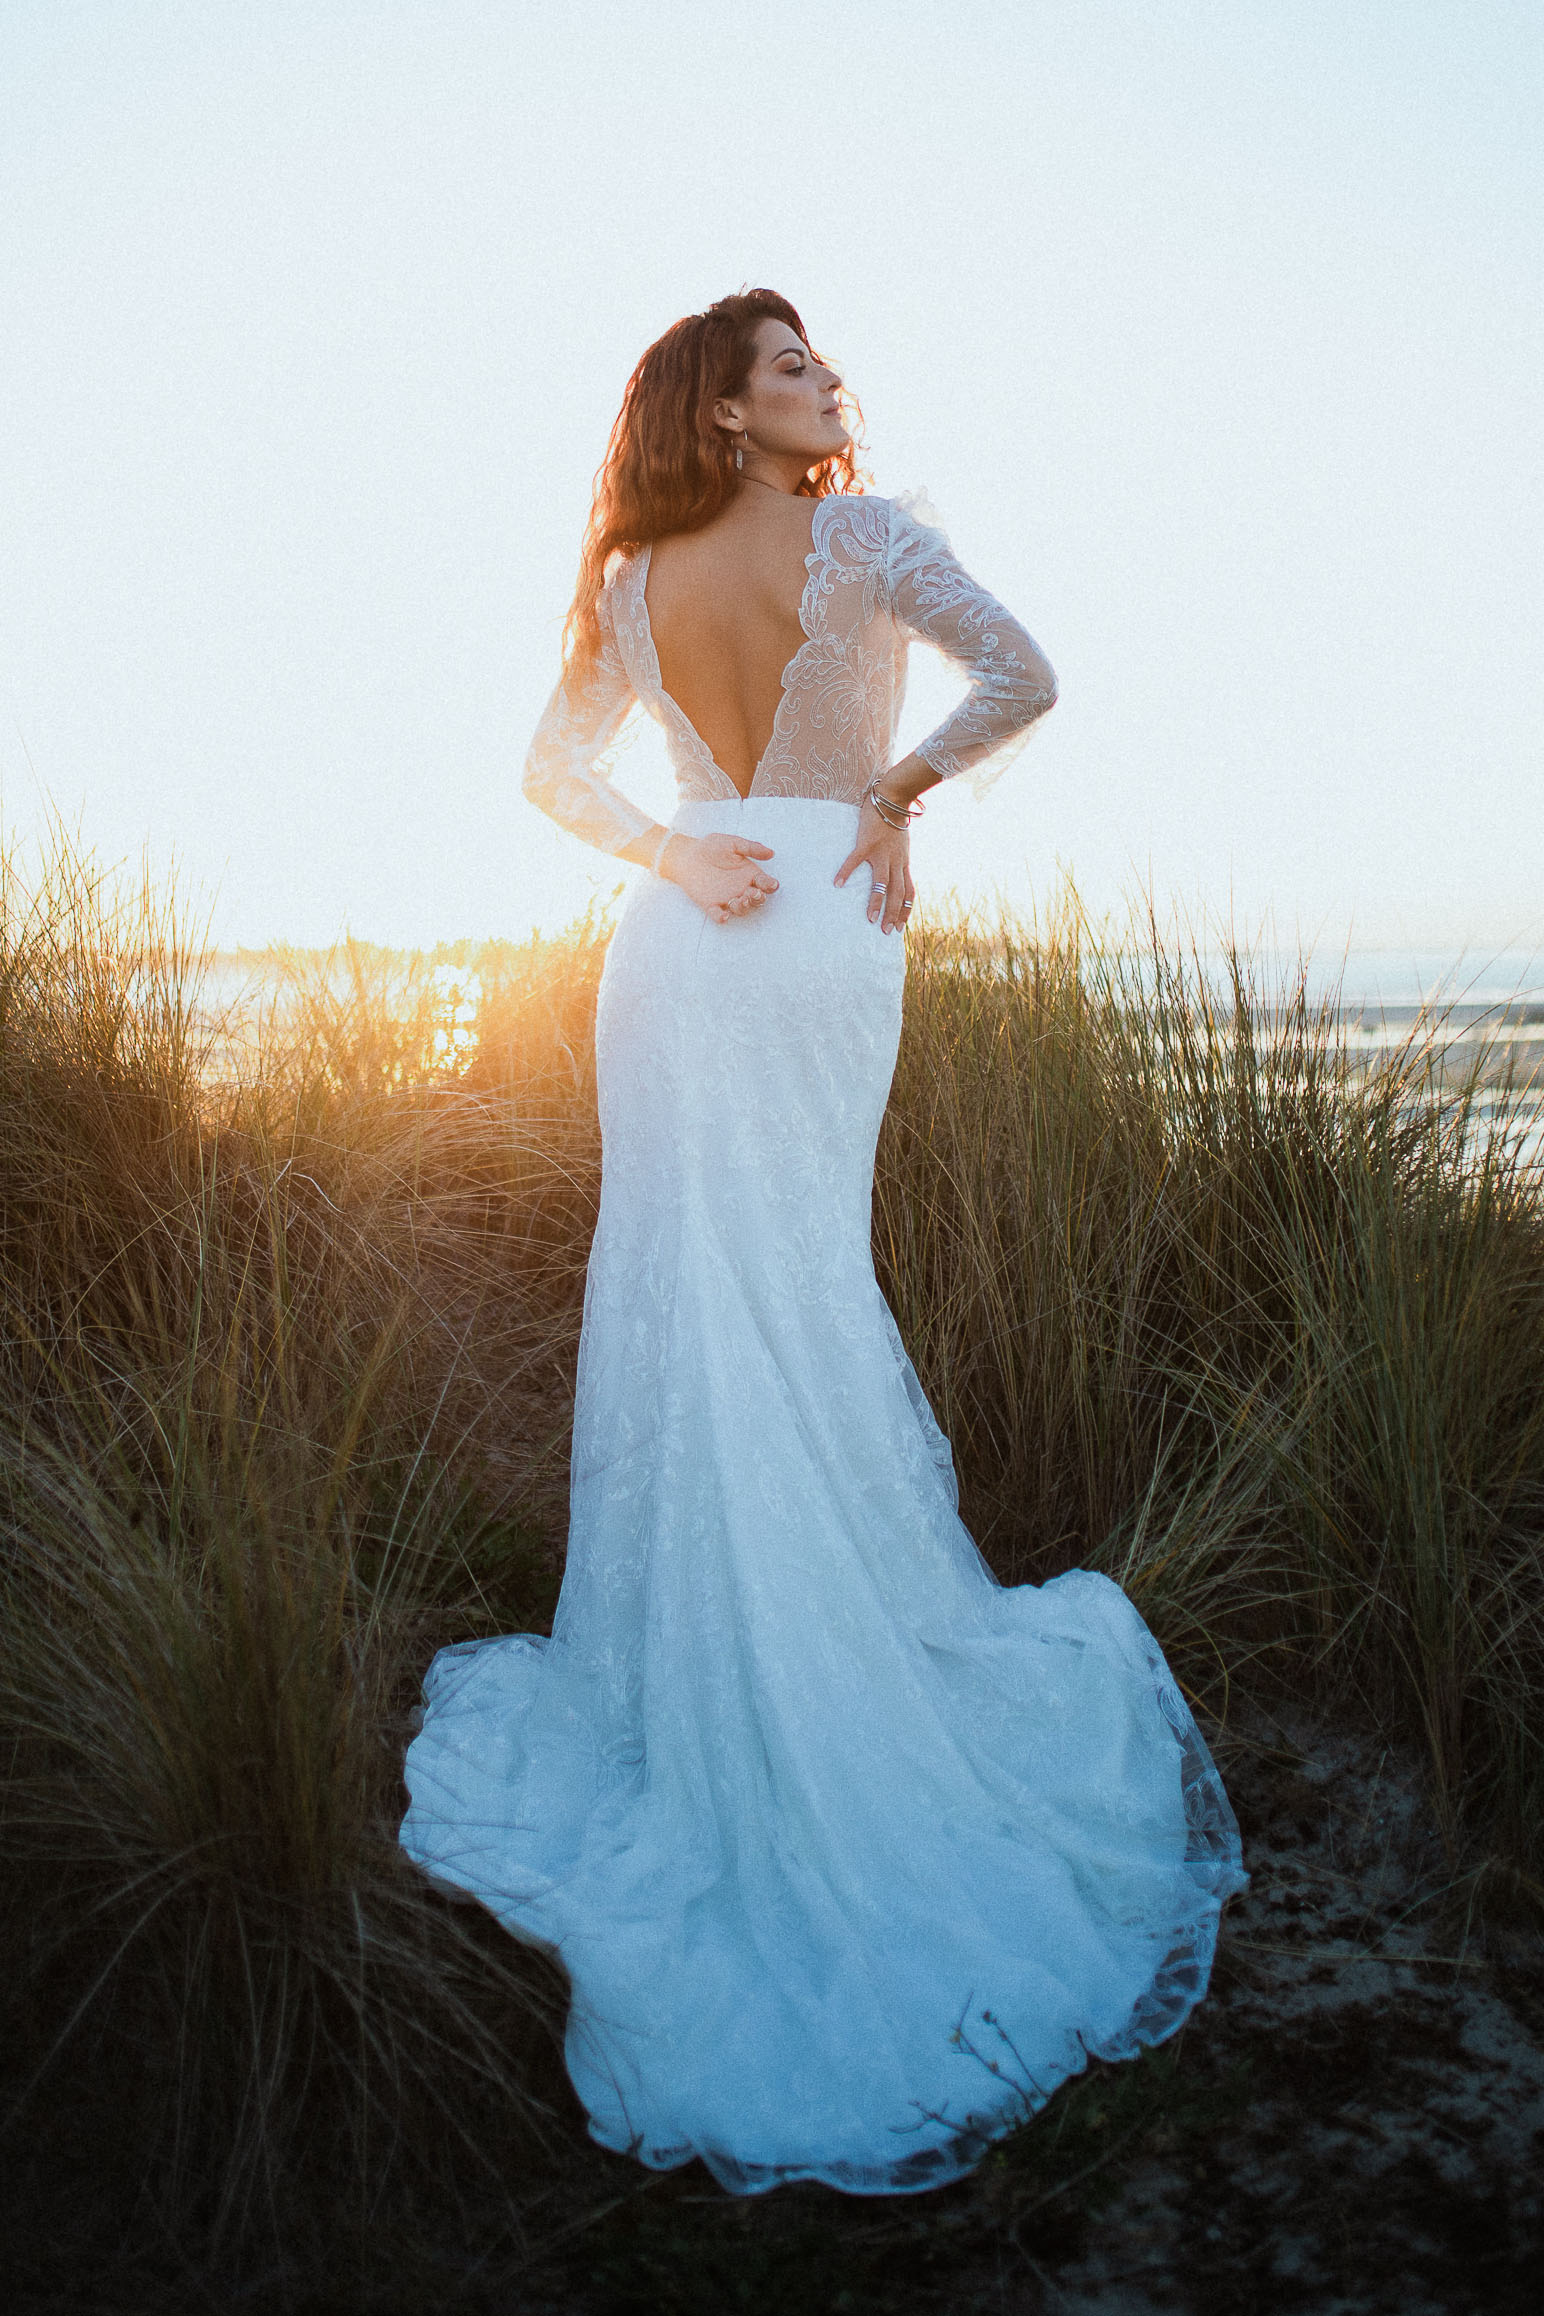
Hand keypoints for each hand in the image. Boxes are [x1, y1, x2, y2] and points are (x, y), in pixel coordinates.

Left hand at [662, 832, 777, 925]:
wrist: (686, 855)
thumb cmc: (711, 847)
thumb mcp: (732, 843)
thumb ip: (751, 848)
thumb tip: (771, 853)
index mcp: (749, 874)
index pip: (765, 883)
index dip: (770, 885)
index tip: (771, 884)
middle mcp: (741, 888)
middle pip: (756, 899)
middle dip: (758, 899)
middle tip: (753, 893)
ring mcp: (727, 898)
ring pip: (741, 909)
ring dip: (742, 908)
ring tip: (737, 900)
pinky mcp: (711, 904)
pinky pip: (718, 914)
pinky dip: (721, 918)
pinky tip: (723, 916)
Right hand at [833, 801, 915, 933]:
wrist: (893, 798)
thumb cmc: (895, 820)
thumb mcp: (902, 844)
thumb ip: (898, 859)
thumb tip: (896, 871)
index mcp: (903, 862)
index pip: (909, 892)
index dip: (906, 910)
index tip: (901, 927)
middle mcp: (895, 861)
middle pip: (898, 893)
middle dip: (894, 914)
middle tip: (887, 932)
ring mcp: (881, 852)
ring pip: (882, 883)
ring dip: (877, 902)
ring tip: (870, 918)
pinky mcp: (867, 843)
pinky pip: (855, 860)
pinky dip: (846, 872)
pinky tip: (837, 884)